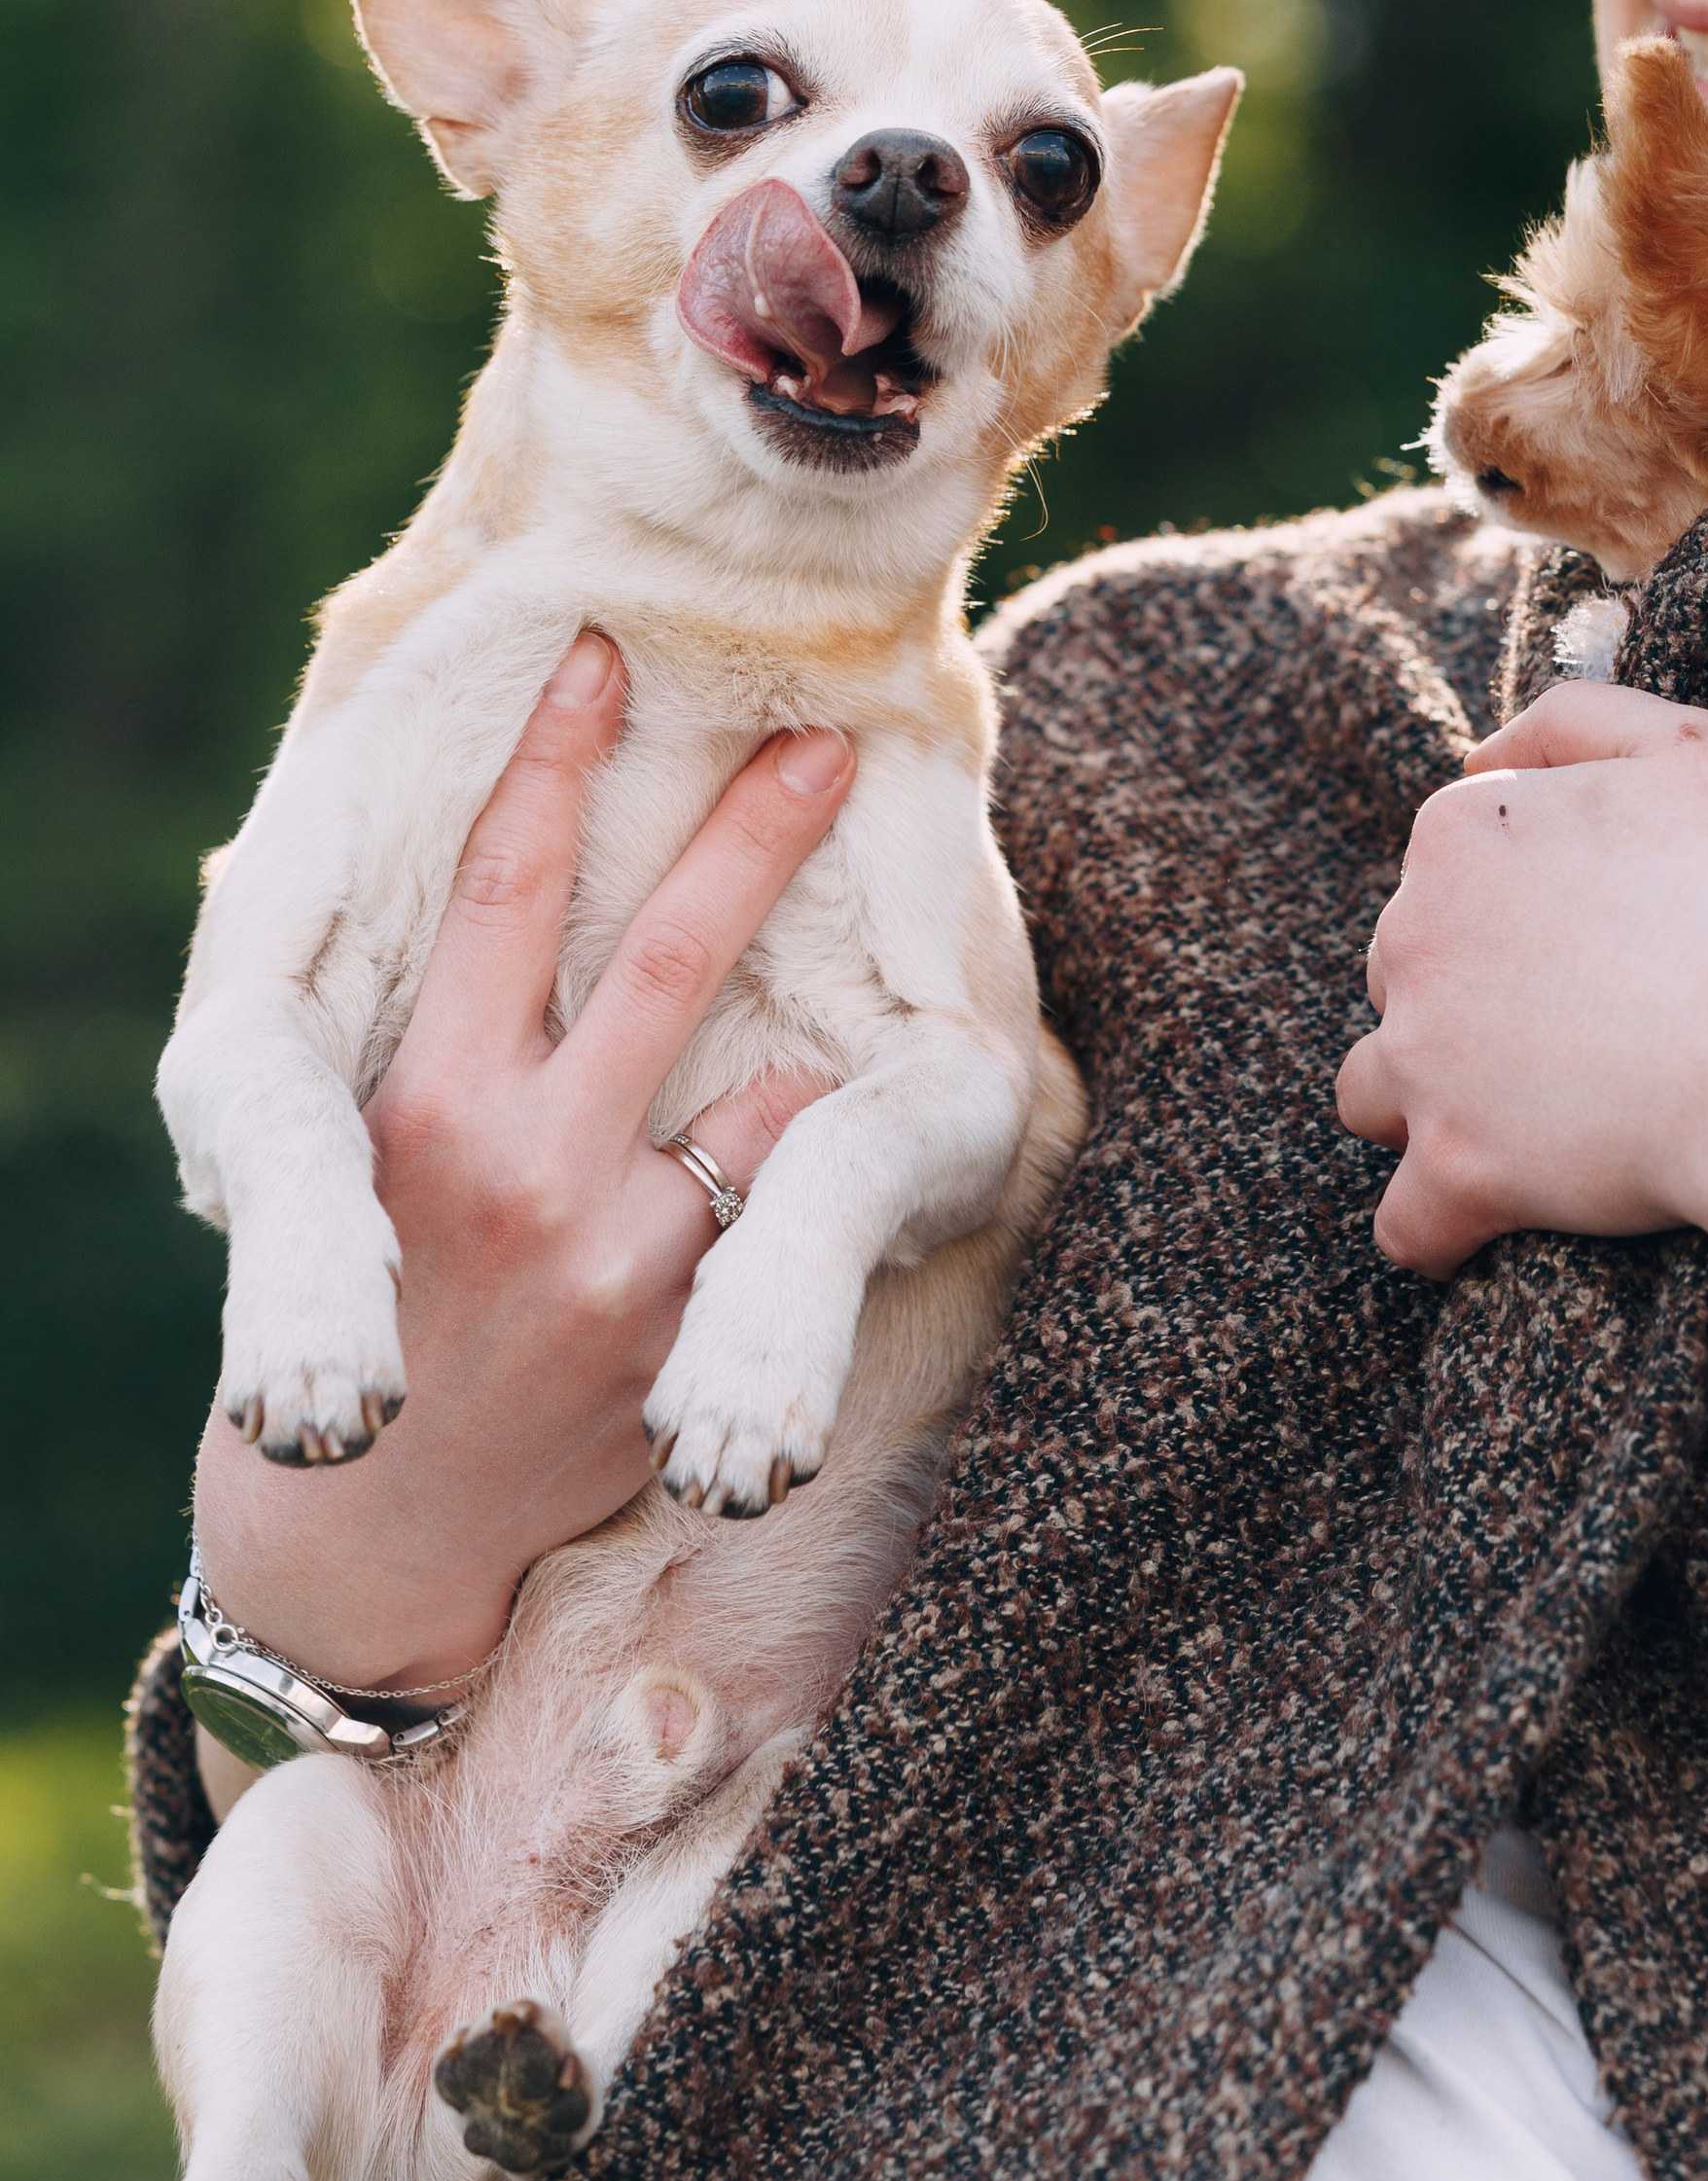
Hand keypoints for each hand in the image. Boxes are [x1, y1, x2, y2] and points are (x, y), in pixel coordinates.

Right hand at [191, 632, 855, 1693]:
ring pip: (750, 1079)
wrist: (378, 1521)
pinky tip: (807, 1110)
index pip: (499, 890)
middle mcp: (509, 1160)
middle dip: (749, 835)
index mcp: (417, 1098)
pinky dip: (796, 1143)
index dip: (557, 761)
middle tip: (828, 737)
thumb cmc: (383, 1298)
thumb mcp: (381, 1156)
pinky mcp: (678, 1322)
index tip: (607, 659)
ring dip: (808, 1000)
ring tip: (856, 945)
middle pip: (656, 954)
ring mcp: (604, 1245)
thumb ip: (452, 1041)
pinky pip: (773, 1193)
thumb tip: (511, 880)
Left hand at [1337, 682, 1707, 1294]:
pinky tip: (1472, 1233)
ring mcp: (1427, 1059)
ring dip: (1423, 1109)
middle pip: (1400, 978)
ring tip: (1515, 1130)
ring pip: (1373, 1093)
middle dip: (1461, 1006)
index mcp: (1464, 833)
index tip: (1582, 947)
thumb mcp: (1698, 751)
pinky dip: (1433, 1233)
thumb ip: (1575, 720)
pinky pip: (1404, 1225)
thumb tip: (1482, 753)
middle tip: (1571, 1038)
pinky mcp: (1456, 1170)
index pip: (1442, 874)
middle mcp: (1417, 937)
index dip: (1512, 912)